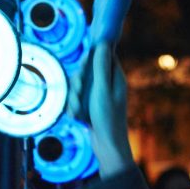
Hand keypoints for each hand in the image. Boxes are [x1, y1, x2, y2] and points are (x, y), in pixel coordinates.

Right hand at [70, 42, 134, 177]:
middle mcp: (108, 85)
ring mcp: (98, 96)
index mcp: (115, 77)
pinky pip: (77, 101)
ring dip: (74, 98)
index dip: (90, 58)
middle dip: (78, 82)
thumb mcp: (102, 90)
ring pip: (79, 87)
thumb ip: (101, 66)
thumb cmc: (108, 118)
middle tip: (78, 92)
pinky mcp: (91, 107)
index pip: (103, 55)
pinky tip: (77, 117)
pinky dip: (75, 108)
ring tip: (78, 110)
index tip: (83, 67)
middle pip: (86, 71)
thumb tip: (102, 43)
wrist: (107, 145)